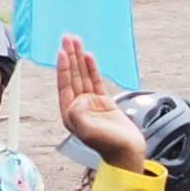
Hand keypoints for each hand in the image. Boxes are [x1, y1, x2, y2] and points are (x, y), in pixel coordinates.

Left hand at [54, 34, 145, 169]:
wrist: (127, 152)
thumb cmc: (109, 145)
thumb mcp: (90, 132)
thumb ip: (80, 116)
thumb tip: (76, 101)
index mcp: (70, 114)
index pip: (65, 85)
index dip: (63, 67)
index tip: (62, 51)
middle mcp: (78, 106)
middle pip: (72, 76)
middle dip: (70, 56)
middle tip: (67, 38)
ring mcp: (91, 103)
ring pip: (83, 75)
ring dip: (79, 58)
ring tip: (76, 41)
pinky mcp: (104, 102)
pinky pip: (96, 80)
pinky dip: (92, 68)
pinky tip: (89, 56)